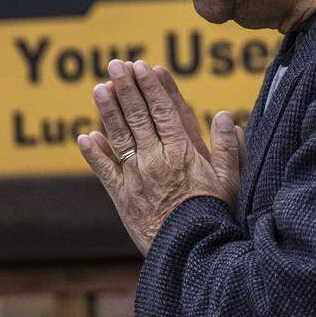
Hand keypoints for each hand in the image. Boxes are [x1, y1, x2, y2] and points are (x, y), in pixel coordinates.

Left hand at [76, 59, 246, 255]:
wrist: (191, 252)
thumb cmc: (214, 217)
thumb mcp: (230, 181)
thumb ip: (227, 148)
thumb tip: (225, 117)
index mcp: (183, 152)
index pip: (165, 111)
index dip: (153, 87)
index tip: (144, 66)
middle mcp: (156, 159)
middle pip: (139, 116)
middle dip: (127, 88)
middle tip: (117, 64)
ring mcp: (136, 176)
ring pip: (119, 136)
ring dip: (108, 110)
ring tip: (99, 88)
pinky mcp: (122, 196)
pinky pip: (104, 170)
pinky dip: (94, 153)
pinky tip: (85, 136)